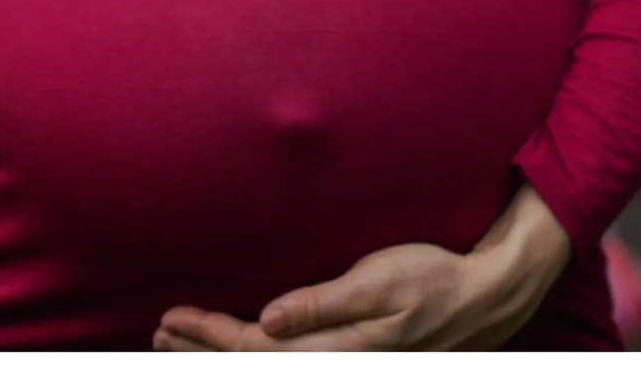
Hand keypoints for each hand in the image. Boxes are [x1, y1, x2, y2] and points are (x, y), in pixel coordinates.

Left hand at [153, 186, 571, 350]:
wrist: (481, 295)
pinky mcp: (347, 351)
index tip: (172, 317)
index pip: (256, 350)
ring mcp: (343, 359)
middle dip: (203, 349)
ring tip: (180, 339)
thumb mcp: (381, 282)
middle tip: (159, 330)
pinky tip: (239, 342)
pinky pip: (286, 358)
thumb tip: (269, 321)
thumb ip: (324, 304)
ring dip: (221, 353)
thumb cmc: (432, 278)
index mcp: (338, 348)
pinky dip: (251, 352)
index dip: (210, 336)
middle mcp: (336, 361)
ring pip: (267, 364)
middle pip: (254, 365)